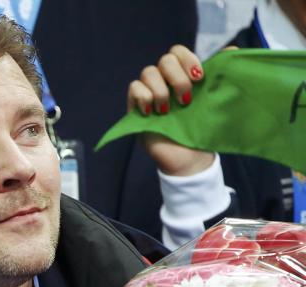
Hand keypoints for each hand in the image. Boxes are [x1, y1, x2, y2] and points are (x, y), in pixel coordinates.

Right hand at [127, 44, 214, 176]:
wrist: (190, 158)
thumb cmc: (203, 130)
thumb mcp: (216, 100)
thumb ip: (221, 76)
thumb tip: (233, 49)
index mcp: (182, 76)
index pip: (178, 51)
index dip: (188, 59)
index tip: (200, 78)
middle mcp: (164, 81)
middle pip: (165, 59)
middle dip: (178, 78)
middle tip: (186, 100)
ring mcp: (148, 93)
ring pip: (148, 72)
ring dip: (161, 91)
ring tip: (168, 110)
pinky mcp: (135, 108)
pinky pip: (134, 88)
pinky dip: (144, 98)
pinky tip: (154, 113)